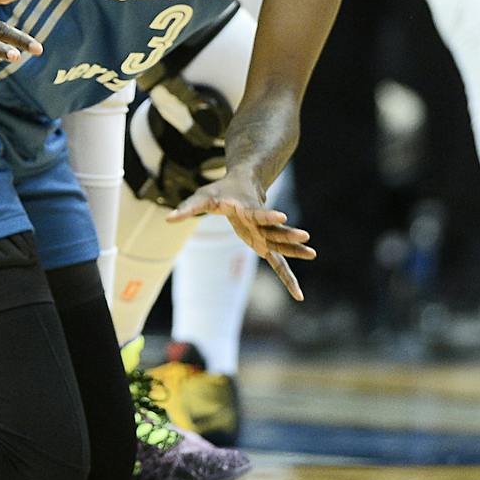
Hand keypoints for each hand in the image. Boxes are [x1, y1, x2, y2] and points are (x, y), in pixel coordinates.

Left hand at [166, 173, 314, 300]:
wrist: (244, 183)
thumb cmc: (221, 191)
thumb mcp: (202, 197)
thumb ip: (187, 208)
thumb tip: (167, 218)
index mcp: (247, 209)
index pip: (258, 213)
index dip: (268, 215)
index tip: (281, 216)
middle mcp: (260, 223)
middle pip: (275, 230)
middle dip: (289, 234)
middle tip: (305, 235)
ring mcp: (265, 234)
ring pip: (281, 245)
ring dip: (295, 250)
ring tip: (312, 253)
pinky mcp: (265, 243)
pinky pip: (278, 263)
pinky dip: (287, 278)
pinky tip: (298, 296)